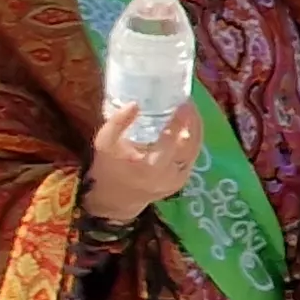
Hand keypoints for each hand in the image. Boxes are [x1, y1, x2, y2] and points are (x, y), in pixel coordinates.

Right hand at [83, 98, 202, 222]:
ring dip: (195, 127)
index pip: (171, 138)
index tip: (182, 101)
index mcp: (149, 166)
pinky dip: (192, 138)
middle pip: (190, 142)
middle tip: (187, 102)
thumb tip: (135, 103)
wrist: (115, 198)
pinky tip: (188, 126)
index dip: (180, 118)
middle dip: (192, 119)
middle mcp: (168, 174)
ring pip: (195, 147)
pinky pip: (192, 155)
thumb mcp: (104, 144)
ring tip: (190, 110)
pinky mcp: (182, 179)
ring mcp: (178, 178)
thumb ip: (117, 123)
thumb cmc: (109, 166)